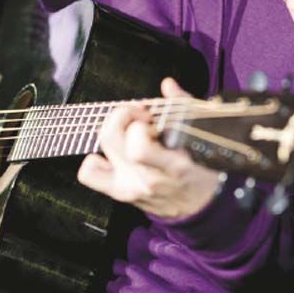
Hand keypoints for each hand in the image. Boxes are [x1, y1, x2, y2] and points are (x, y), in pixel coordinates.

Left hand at [77, 77, 221, 218]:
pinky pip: (90, 174)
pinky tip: (112, 153)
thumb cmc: (203, 170)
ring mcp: (131, 187)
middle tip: (137, 114)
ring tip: (126, 130)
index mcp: (172, 166)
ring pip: (98, 153)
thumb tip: (168, 85)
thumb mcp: (201, 139)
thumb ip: (183, 107)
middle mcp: (147, 179)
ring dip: (111, 132)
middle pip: (112, 140)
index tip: (148, 114)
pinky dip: (94, 160)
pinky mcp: (120, 193)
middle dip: (122, 116)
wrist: (202, 207)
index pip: (138, 146)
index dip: (138, 122)